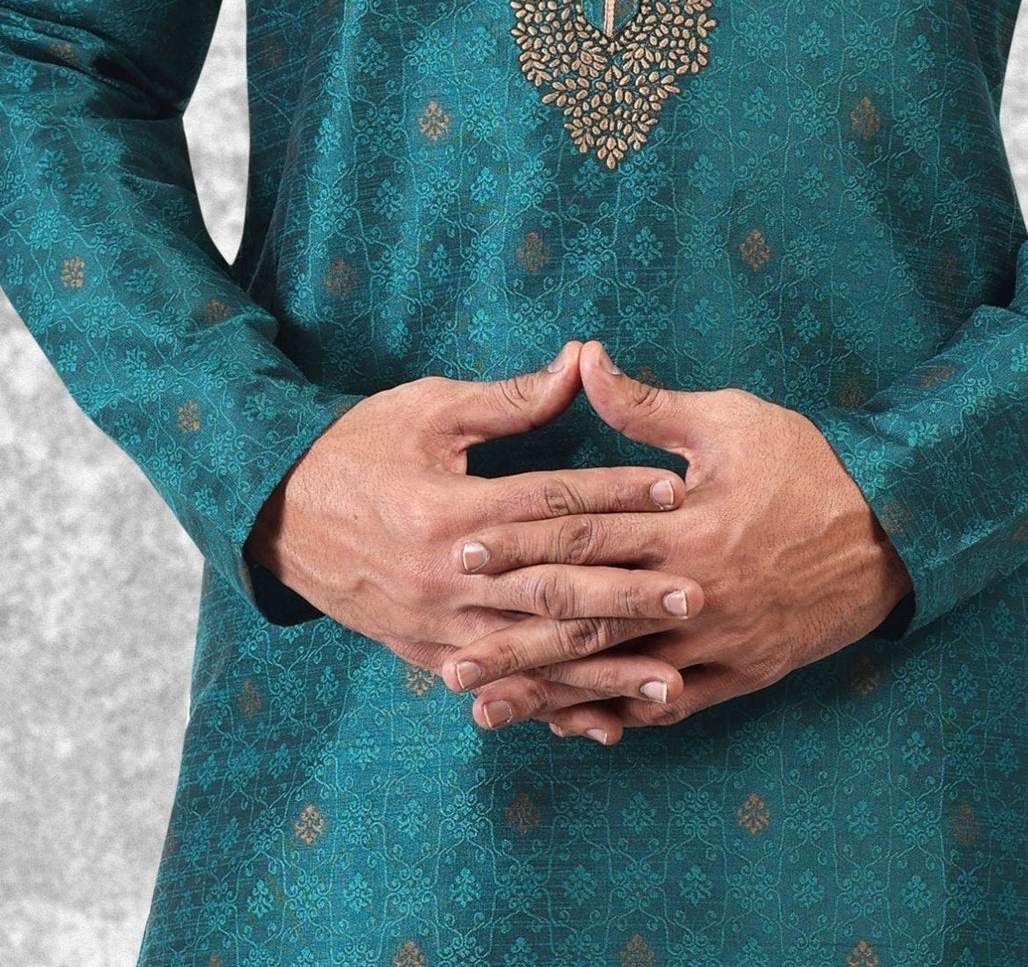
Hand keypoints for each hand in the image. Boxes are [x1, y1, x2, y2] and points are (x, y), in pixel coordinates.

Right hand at [243, 341, 704, 709]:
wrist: (273, 511)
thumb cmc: (357, 446)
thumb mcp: (430, 409)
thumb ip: (511, 398)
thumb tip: (582, 360)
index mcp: (450, 510)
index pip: (551, 504)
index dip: (616, 493)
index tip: (677, 490)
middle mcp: (447, 575)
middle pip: (554, 588)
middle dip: (629, 594)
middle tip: (697, 593)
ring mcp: (436, 624)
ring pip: (535, 652)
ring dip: (605, 669)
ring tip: (671, 680)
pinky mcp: (427, 653)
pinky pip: (500, 687)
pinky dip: (551, 705)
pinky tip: (601, 723)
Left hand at [439, 339, 912, 740]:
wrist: (893, 530)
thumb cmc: (807, 463)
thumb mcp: (728, 420)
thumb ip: (648, 405)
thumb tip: (586, 358)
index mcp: (687, 525)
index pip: (585, 534)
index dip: (520, 544)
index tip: (463, 552)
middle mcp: (696, 592)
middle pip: (588, 620)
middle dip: (515, 639)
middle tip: (450, 657)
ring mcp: (720, 640)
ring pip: (620, 675)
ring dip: (553, 693)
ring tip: (491, 708)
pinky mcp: (744, 671)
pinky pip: (673, 705)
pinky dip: (622, 716)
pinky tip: (575, 727)